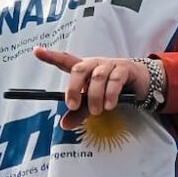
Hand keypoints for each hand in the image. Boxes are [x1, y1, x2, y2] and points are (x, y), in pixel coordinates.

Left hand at [34, 47, 150, 129]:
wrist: (140, 82)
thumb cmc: (112, 88)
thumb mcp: (93, 101)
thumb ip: (79, 112)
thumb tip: (64, 125)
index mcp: (85, 69)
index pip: (65, 60)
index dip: (51, 56)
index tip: (37, 51)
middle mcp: (95, 64)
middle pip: (80, 68)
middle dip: (74, 88)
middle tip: (72, 105)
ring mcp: (110, 65)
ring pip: (98, 76)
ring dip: (95, 96)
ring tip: (96, 111)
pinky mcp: (125, 69)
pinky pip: (116, 79)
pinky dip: (111, 93)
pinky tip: (109, 105)